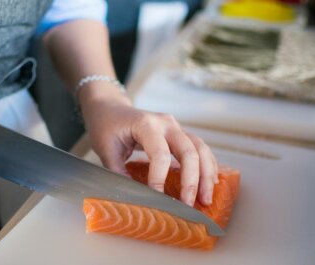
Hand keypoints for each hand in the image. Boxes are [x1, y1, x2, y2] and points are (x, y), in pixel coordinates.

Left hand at [80, 84, 217, 205]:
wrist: (110, 108)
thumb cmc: (105, 127)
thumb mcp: (105, 149)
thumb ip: (118, 172)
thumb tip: (134, 197)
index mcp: (145, 124)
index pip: (159, 154)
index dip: (160, 178)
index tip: (157, 198)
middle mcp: (165, 123)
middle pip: (189, 150)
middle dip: (192, 180)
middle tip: (190, 204)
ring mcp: (175, 126)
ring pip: (200, 148)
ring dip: (206, 174)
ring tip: (206, 198)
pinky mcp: (179, 133)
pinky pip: (200, 148)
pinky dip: (207, 165)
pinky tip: (209, 183)